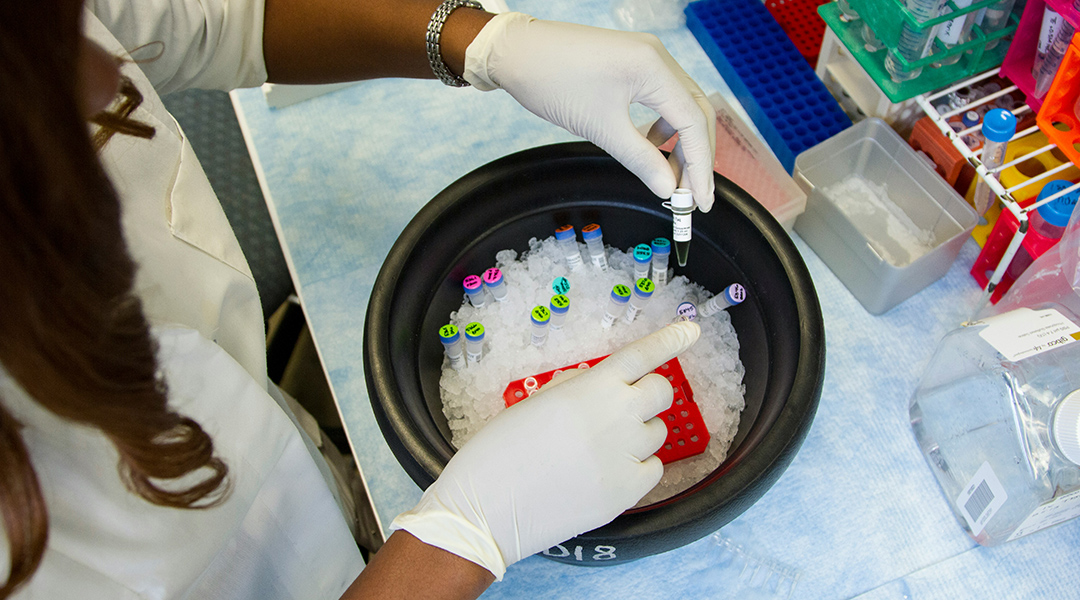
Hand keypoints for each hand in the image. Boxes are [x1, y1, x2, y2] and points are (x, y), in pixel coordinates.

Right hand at [390, 321, 700, 578]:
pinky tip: (608, 471)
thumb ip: (575, 388)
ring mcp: (626, 454)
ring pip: (657, 432)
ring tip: (602, 447)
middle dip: (648, 393)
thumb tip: (599, 385)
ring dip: (639, 432)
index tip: (691, 329)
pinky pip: (653, 469)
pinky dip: (638, 467)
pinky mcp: (628, 491)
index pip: (644, 354)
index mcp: (591, 387)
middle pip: (662, 392)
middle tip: (626, 406)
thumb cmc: (499, 451)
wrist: (488, 508)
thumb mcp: (535, 402)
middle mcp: (617, 415)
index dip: (670, 339)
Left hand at [463, 13, 716, 210]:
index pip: (694, 122)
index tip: (699, 201)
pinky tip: (650, 146)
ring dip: (681, 143)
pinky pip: (662, 98)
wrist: (516, 52)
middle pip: (696, 113)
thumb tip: (668, 189)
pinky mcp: (634, 62)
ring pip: (681, 106)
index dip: (701, 166)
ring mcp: (647, 57)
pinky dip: (663, 127)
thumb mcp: (600, 127)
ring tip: (669, 176)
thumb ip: (640, 159)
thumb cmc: (553, 82)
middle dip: (697, 157)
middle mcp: (658, 57)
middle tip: (691, 196)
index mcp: (654, 68)